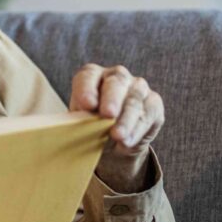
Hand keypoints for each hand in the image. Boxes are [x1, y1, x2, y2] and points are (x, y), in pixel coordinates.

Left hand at [70, 63, 164, 190]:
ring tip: (118, 136)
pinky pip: (148, 113)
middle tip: (107, 114)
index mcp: (93, 76)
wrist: (113, 145)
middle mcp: (117, 76)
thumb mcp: (79, 126)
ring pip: (134, 100)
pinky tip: (128, 141)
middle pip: (116, 82)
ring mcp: (138, 87)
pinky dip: (138, 129)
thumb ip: (76, 121)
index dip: (87, 89)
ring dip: (126, 120)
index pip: (88, 76)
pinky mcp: (153, 103)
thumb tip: (68, 126)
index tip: (86, 105)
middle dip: (111, 99)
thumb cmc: (91, 130)